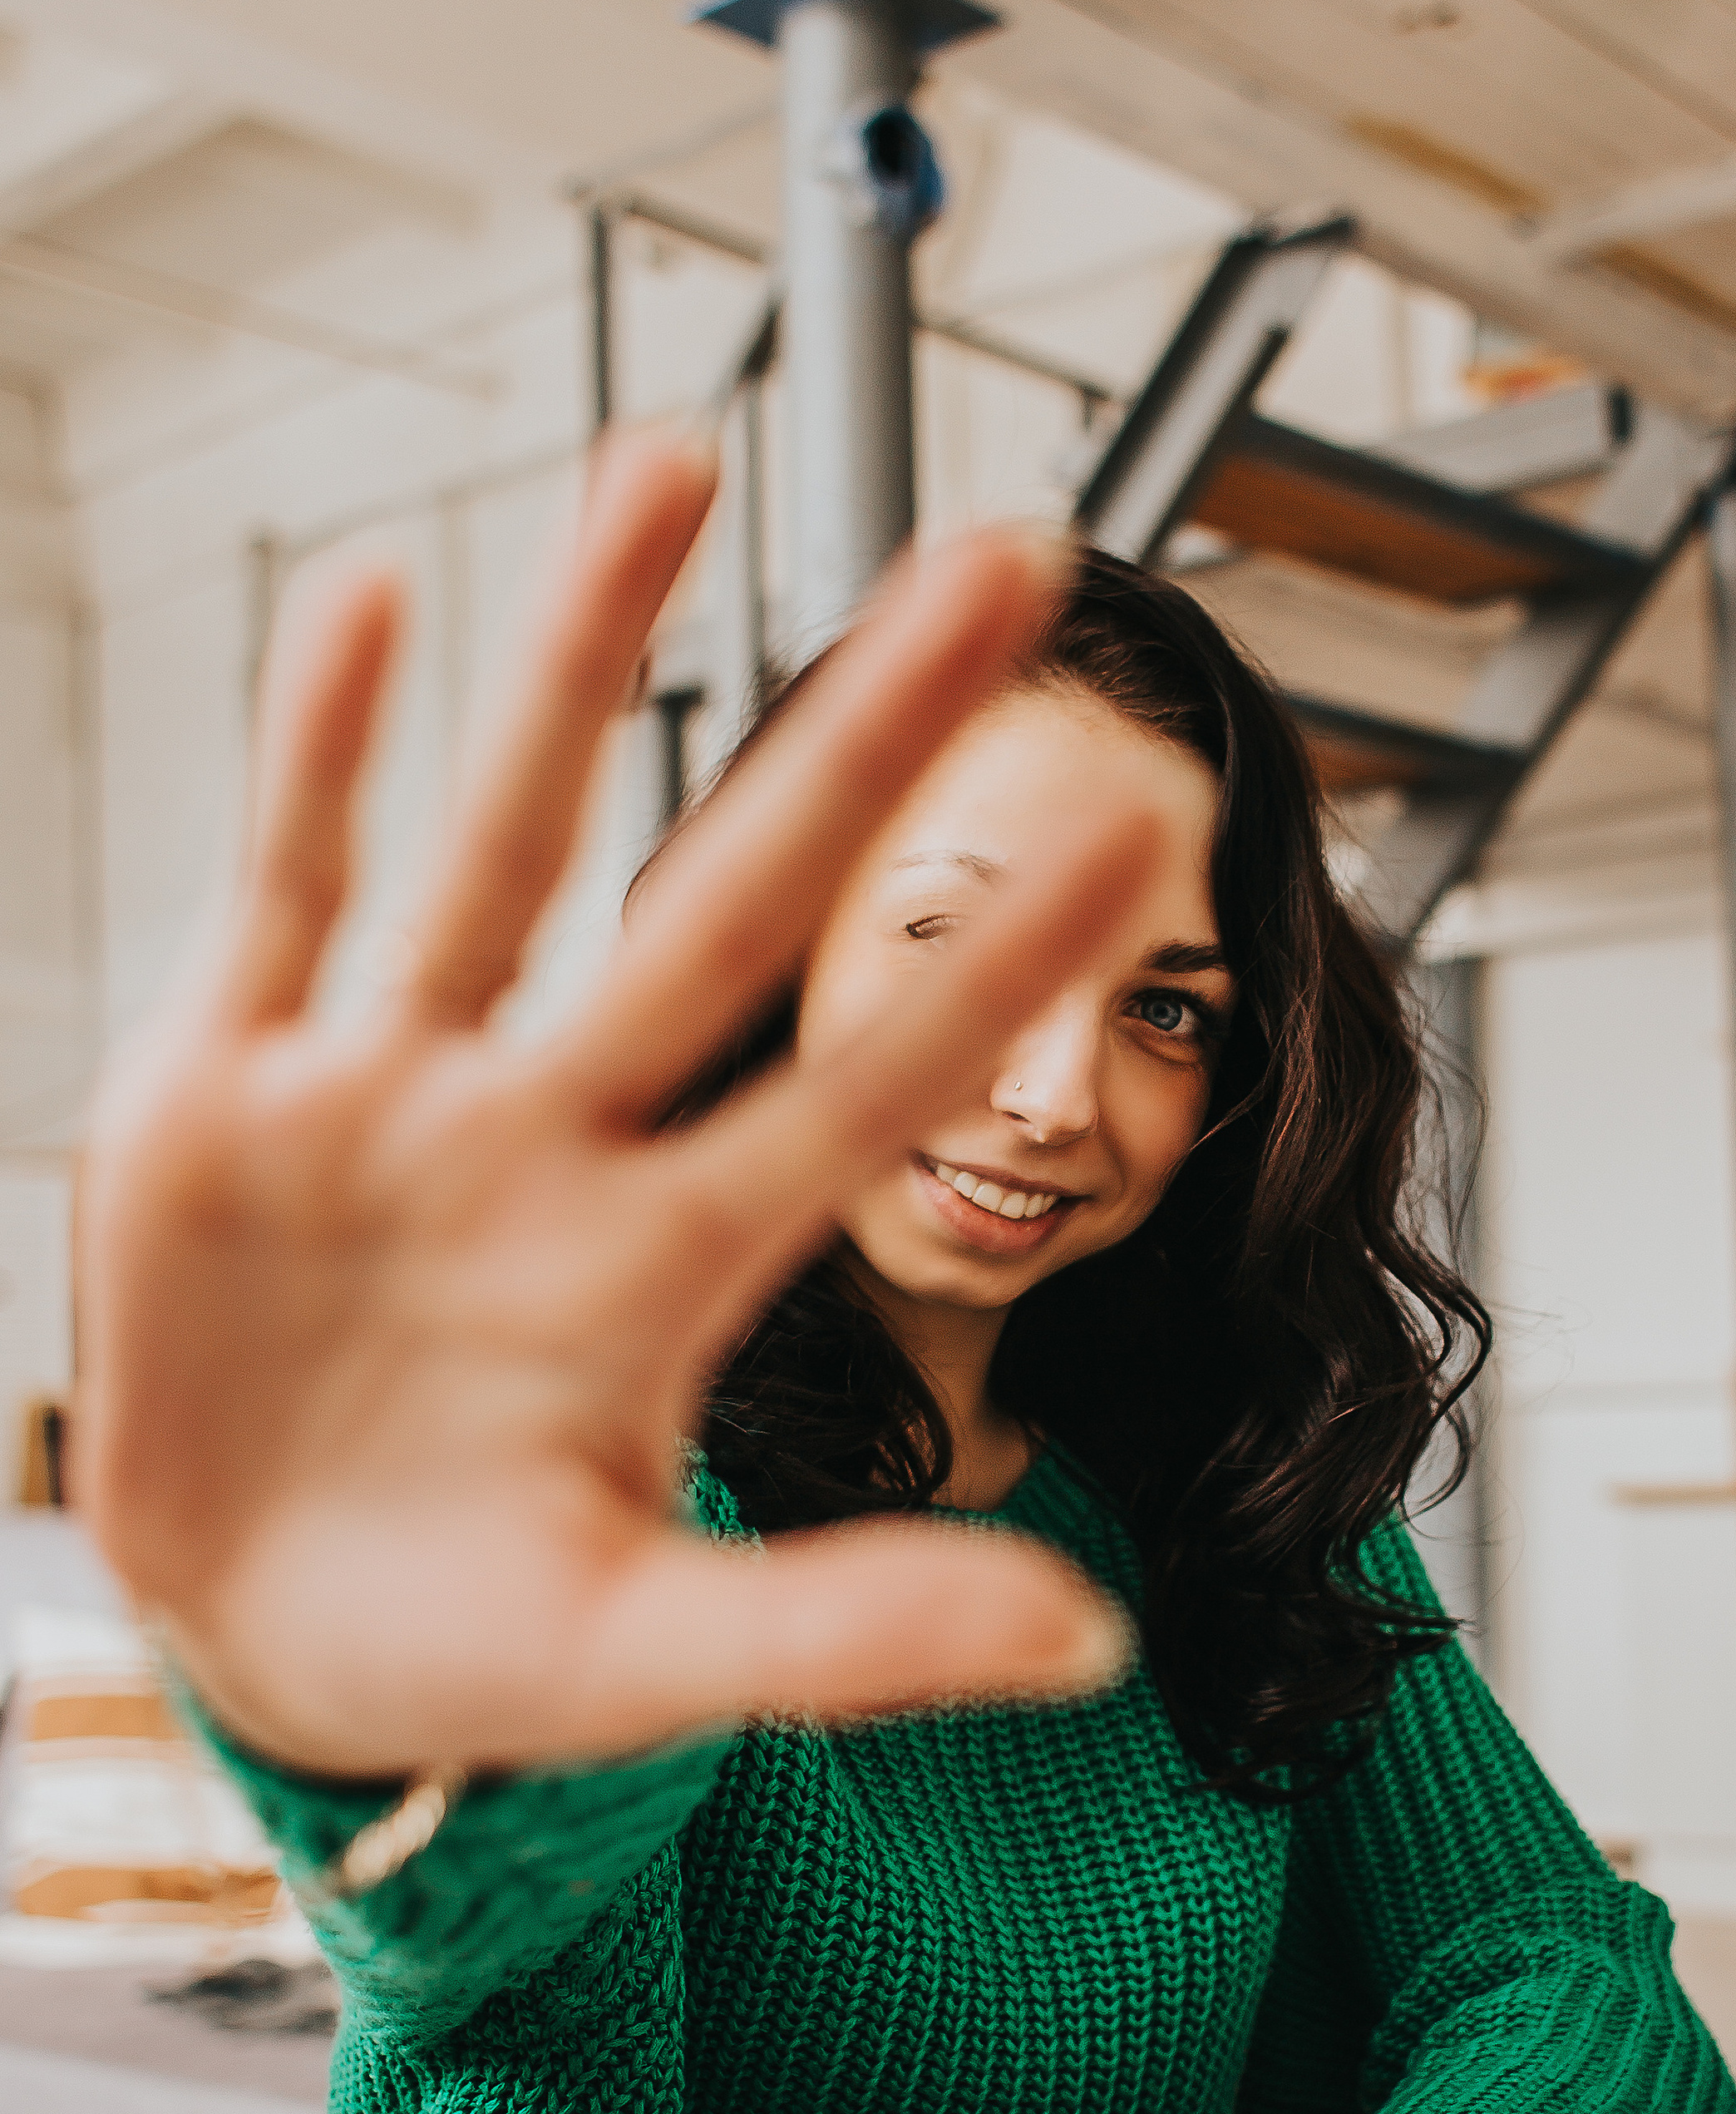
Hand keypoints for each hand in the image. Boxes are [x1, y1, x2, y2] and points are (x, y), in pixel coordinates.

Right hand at [74, 431, 1149, 1775]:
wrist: (248, 1631)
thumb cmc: (460, 1649)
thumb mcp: (642, 1654)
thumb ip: (847, 1637)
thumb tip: (1089, 1644)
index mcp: (662, 1269)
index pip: (855, 1091)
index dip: (983, 979)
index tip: (1132, 847)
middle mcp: (547, 1143)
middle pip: (726, 909)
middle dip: (863, 741)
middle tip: (1013, 557)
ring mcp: (388, 1101)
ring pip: (499, 842)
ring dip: (577, 653)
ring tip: (675, 459)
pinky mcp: (225, 1094)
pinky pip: (286, 893)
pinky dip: (318, 751)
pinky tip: (375, 595)